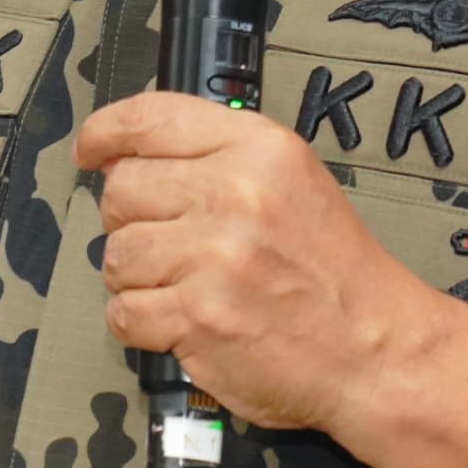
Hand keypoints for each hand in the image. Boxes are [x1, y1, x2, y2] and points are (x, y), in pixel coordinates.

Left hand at [81, 91, 452, 438]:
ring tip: (183, 287)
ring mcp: (214, 259)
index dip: (105, 132)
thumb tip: (124, 156)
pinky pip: (124, 312)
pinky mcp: (198, 318)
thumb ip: (216, 158)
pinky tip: (181, 321)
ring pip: (116, 254)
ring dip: (137, 277)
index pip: (151, 118)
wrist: (375, 349)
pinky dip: (142, 323)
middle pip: (122, 190)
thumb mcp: (292, 181)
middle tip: (168, 243)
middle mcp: (235, 195)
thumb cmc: (332, 271)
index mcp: (259, 149)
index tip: (91, 150)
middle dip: (131, 219)